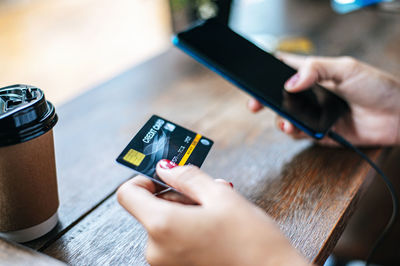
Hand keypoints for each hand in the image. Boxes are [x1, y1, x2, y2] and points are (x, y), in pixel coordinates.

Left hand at [117, 160, 308, 265]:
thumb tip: (166, 168)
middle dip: (177, 196)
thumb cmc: (252, 242)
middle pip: (151, 208)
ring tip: (217, 211)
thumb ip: (187, 177)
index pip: (127, 194)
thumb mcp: (221, 196)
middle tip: (207, 193)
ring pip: (165, 224)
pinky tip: (214, 227)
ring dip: (187, 212)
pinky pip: (173, 241)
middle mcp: (156, 249)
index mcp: (163, 226)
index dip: (144, 179)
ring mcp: (165, 264)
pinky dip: (188, 229)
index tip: (164, 176)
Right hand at [248, 53, 399, 145]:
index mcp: (314, 73)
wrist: (397, 117)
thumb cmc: (377, 87)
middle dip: (263, 100)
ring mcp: (313, 114)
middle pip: (278, 96)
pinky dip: (296, 133)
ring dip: (281, 120)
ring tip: (286, 122)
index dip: (267, 72)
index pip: (284, 69)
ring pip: (286, 117)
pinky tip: (298, 130)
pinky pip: (300, 134)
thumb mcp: (346, 68)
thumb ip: (316, 70)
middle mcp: (310, 94)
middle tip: (255, 105)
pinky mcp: (319, 132)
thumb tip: (291, 83)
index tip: (255, 78)